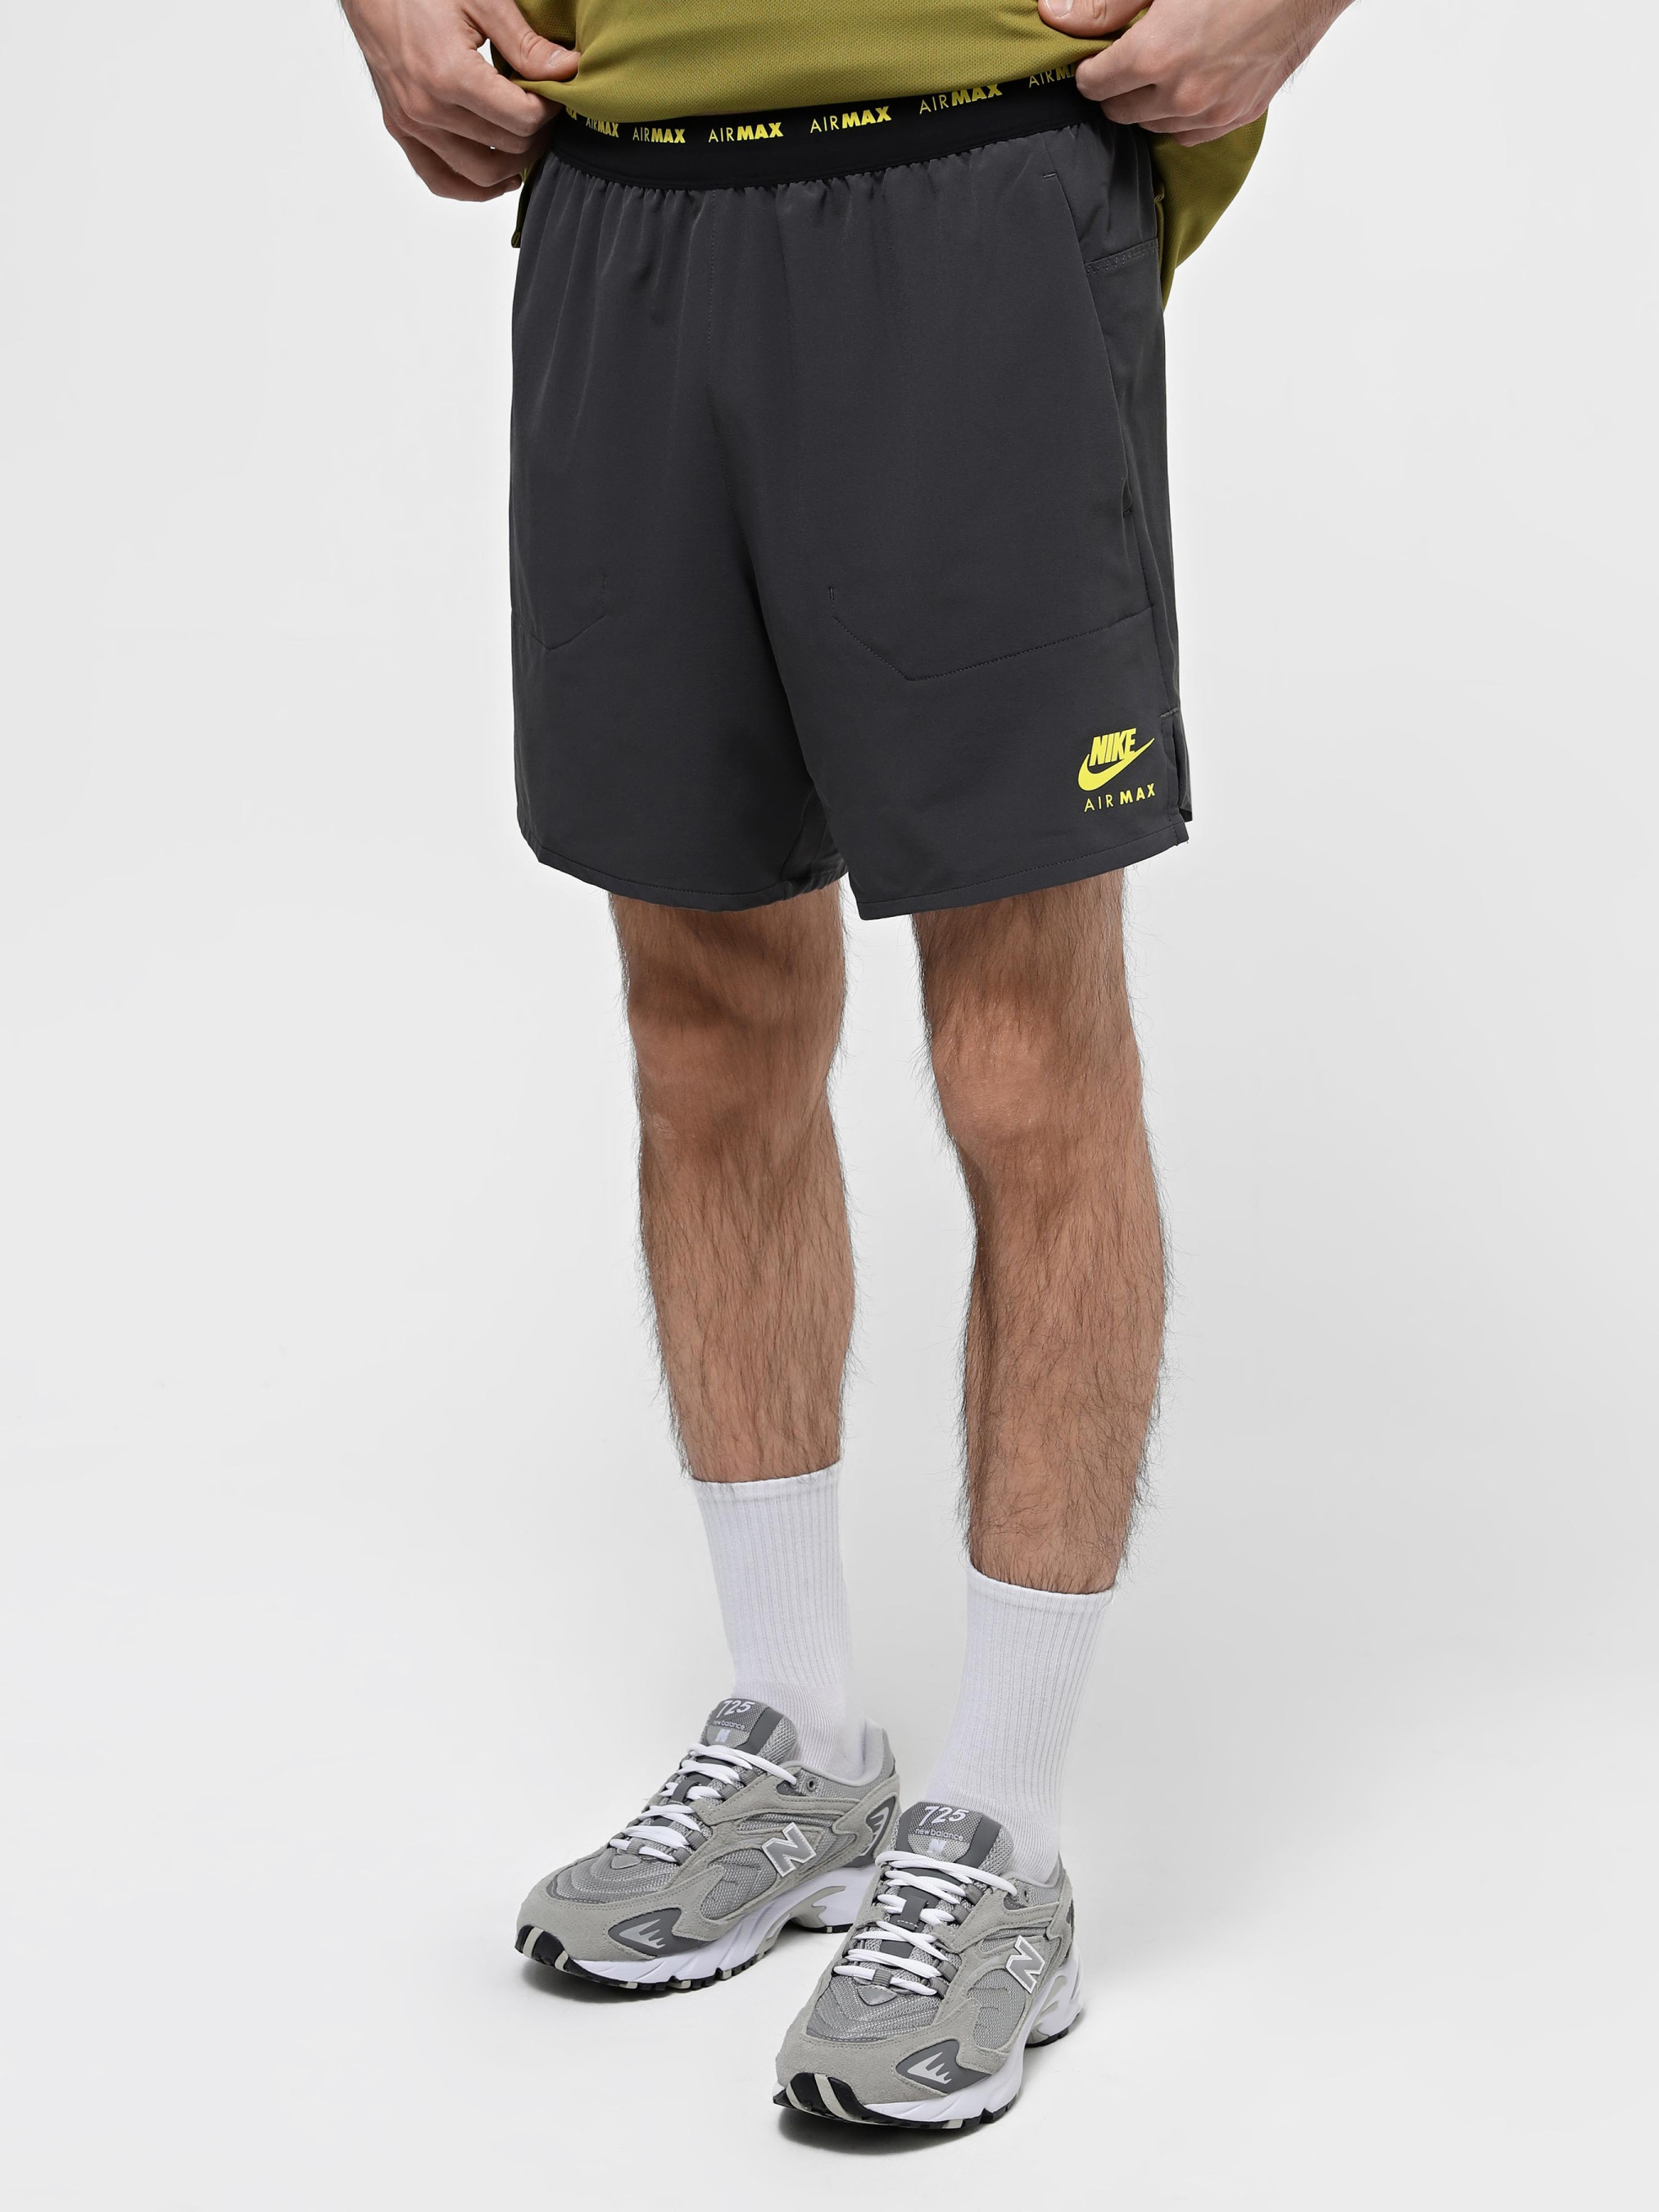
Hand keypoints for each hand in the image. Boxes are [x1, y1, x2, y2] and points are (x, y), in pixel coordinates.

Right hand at [340, 0, 577, 199]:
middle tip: (543, 113)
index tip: (552, 92)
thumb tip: (568, 70)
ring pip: (479, 175)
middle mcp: (428, 110)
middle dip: (535, 135)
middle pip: (506, 148)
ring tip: (526, 141)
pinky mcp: (400, 130)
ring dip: (512, 164)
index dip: (548, 110)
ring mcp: (411, 125)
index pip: (522, 119)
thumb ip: (525, 43)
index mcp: (450, 76)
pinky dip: (472, 188)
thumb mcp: (481, 1)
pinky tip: (499, 178)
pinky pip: (440, 180)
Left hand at [1037, 0, 1351, 145]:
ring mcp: (1211, 111)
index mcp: (1155, 56)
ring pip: (1154, 125)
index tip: (1097, 58)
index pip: (1095, 85)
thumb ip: (1105, 5)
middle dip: (1116, 88)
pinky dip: (1181, 115)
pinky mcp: (1237, 116)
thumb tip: (1052, 14)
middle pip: (1120, 112)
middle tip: (1125, 62)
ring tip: (1159, 71)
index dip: (1090, 68)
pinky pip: (1190, 133)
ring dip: (1148, 103)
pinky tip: (1186, 86)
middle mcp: (1180, 94)